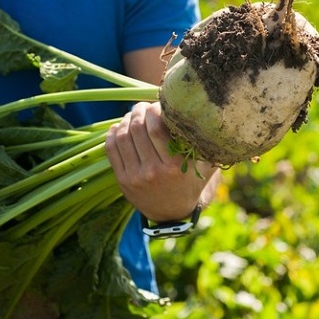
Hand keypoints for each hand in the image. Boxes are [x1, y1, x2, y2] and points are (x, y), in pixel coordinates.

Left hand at [105, 102, 218, 221]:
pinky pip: (111, 149)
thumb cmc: (192, 182)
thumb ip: (206, 143)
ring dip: (126, 120)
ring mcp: (135, 177)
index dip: (154, 110)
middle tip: (143, 106)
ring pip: (123, 137)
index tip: (158, 104)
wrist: (173, 214)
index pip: (157, 129)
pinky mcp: (123, 180)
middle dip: (139, 111)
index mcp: (175, 166)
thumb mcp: (206, 165)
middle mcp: (153, 172)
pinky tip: (121, 126)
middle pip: (138, 129)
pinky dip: (113, 133)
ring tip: (134, 115)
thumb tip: (206, 112)